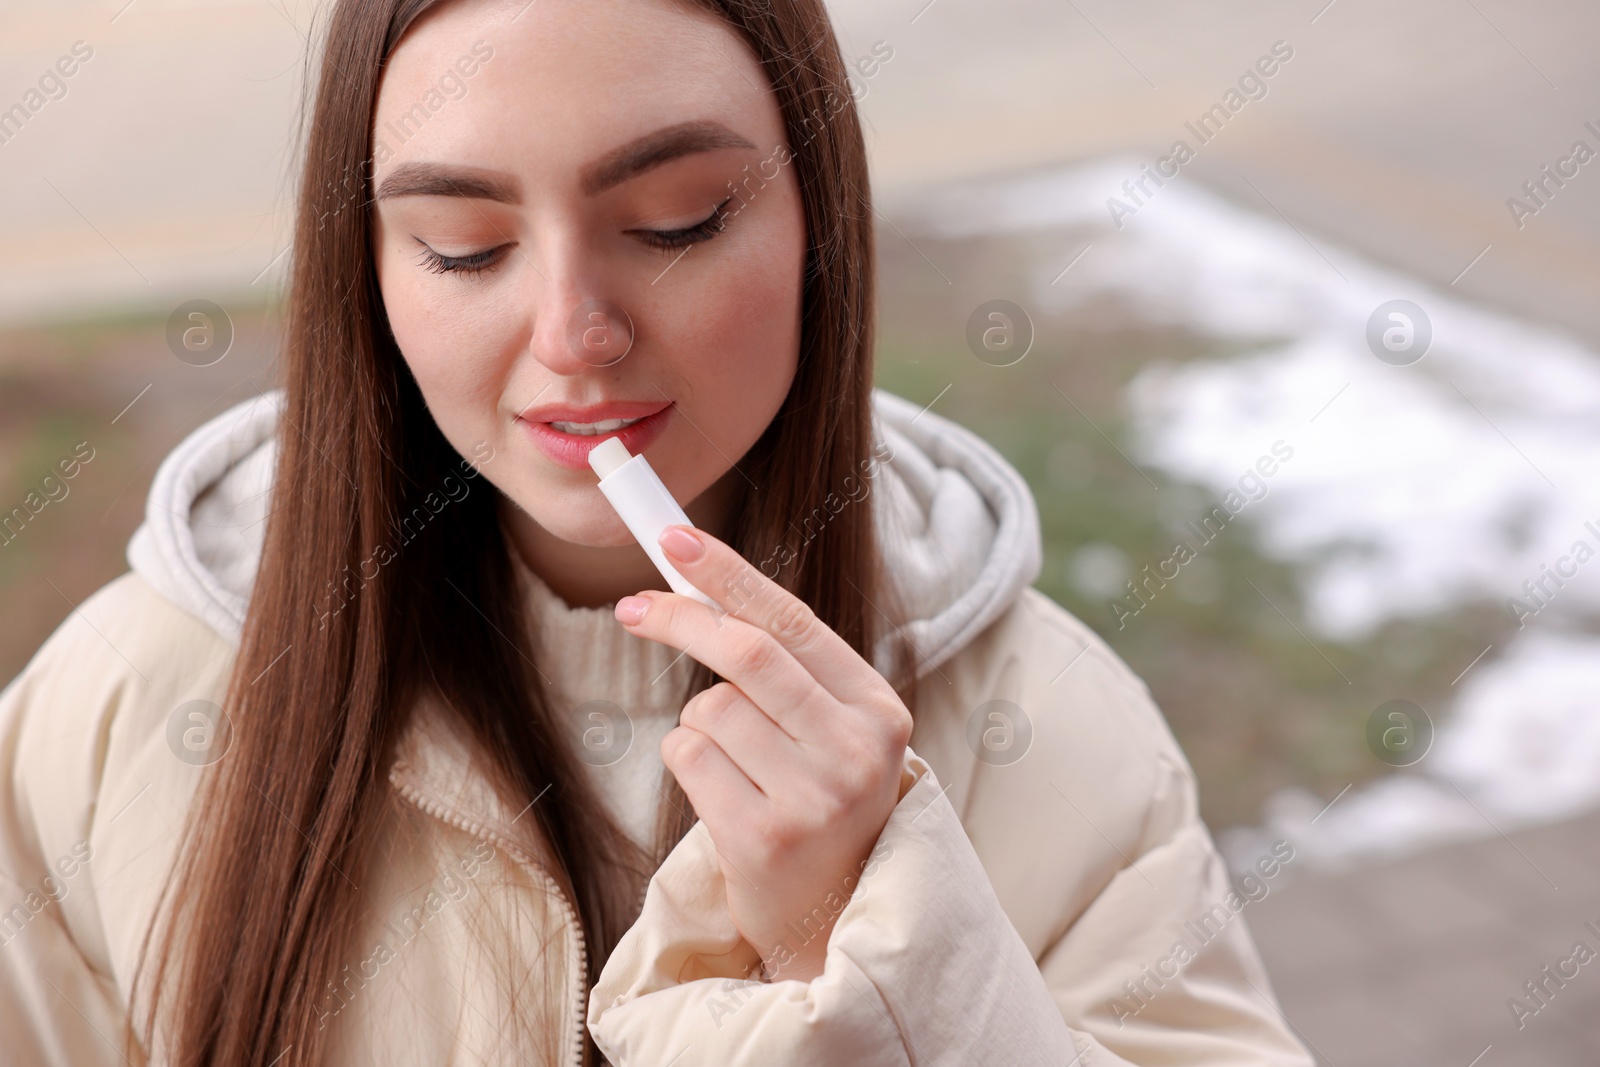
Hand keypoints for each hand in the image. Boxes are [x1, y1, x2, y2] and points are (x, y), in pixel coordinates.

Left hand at [612, 524, 912, 982]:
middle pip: (748, 652)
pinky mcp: (763, 838)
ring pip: (710, 707)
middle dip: (680, 618)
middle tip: (633, 607)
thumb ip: (786, 668)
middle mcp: (856, 750)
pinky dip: (685, 760)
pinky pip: (689, 757)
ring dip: (696, 722)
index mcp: (878, 711)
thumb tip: (691, 583)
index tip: (674, 540)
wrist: (830, 919)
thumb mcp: (831, 734)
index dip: (729, 575)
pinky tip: (720, 795)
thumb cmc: (819, 807)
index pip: (794, 622)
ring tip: (732, 765)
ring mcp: (814, 798)